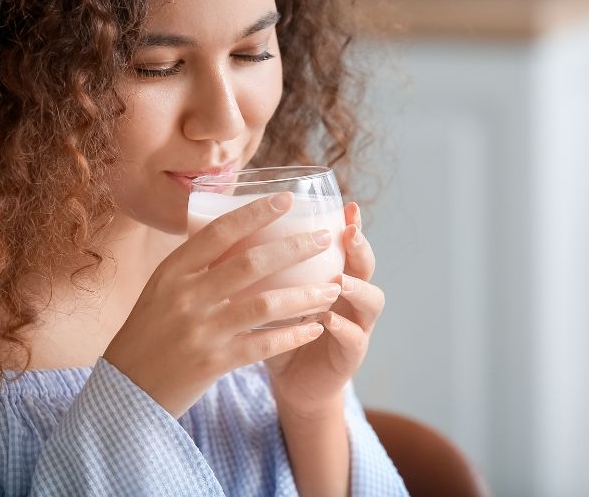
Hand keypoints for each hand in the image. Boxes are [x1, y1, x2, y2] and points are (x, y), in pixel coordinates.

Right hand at [104, 192, 341, 417]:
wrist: (128, 388)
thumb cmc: (150, 331)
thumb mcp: (162, 289)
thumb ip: (196, 267)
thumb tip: (238, 236)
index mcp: (173, 270)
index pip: (220, 231)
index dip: (256, 212)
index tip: (287, 200)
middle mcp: (186, 296)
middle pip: (251, 263)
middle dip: (294, 248)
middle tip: (323, 239)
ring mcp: (200, 330)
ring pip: (265, 304)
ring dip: (305, 295)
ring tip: (332, 287)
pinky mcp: (213, 362)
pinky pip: (263, 344)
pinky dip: (292, 334)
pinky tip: (314, 328)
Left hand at [264, 202, 383, 417]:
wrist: (291, 382)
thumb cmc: (276, 331)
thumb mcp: (268, 294)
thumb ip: (257, 267)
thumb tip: (216, 228)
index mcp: (332, 274)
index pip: (346, 244)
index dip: (350, 224)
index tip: (347, 205)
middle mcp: (350, 296)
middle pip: (366, 266)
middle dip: (360, 248)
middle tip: (348, 234)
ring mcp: (356, 326)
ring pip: (371, 301)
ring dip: (357, 288)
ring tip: (340, 281)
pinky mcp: (349, 357)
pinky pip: (353, 340)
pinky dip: (343, 329)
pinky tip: (329, 321)